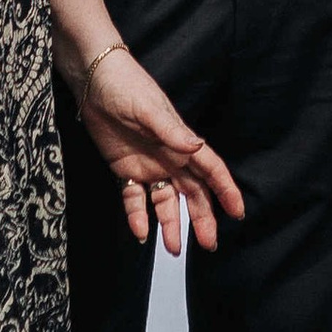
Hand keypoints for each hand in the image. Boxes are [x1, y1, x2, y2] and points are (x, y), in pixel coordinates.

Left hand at [75, 54, 244, 257]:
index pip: (210, 169)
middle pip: (192, 193)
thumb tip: (198, 147)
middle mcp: (169, 157)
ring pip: (165, 202)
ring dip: (170, 224)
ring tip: (173, 250)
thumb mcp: (149, 109)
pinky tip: (140, 232)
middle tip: (209, 244)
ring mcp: (148, 166)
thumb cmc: (126, 86)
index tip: (238, 212)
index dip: (225, 190)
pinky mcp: (125, 170)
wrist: (93, 81)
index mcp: (181, 142)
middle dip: (202, 218)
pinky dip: (137, 216)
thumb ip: (171, 131)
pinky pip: (134, 200)